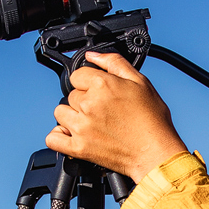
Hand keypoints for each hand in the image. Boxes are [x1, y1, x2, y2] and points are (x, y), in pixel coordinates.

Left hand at [45, 52, 187, 182]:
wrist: (156, 153)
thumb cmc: (152, 120)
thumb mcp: (140, 82)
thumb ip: (114, 62)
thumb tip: (92, 56)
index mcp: (102, 85)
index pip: (77, 75)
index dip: (89, 82)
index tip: (99, 92)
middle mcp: (89, 104)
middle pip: (71, 95)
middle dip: (84, 100)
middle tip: (103, 111)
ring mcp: (81, 127)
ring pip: (60, 113)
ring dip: (71, 117)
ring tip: (90, 123)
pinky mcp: (79, 148)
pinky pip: (53, 138)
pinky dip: (59, 136)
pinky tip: (72, 135)